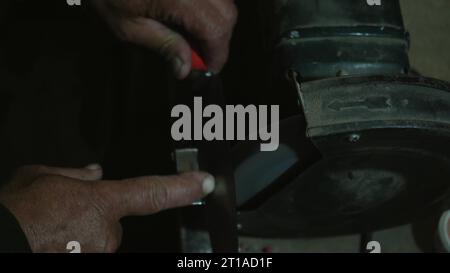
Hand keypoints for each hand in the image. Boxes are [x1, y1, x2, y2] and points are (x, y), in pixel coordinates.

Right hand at [0, 164, 214, 252]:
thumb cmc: (16, 210)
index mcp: (102, 202)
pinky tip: (53, 241)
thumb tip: (95, 172)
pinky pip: (88, 251)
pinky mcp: (90, 263)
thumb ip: (75, 174)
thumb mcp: (42, 176)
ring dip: (82, 235)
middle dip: (97, 217)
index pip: (152, 193)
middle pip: (114, 223)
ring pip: (99, 240)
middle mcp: (106, 233)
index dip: (182, 188)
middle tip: (63, 215)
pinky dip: (74, 246)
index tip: (204, 183)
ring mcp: (98, 254)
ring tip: (52, 230)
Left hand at [92, 0, 237, 78]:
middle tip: (199, 55)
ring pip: (224, 1)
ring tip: (190, 35)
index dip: (217, 55)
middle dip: (219, 40)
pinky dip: (208, 6)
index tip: (208, 69)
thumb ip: (164, 45)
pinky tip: (188, 16)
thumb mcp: (128, 26)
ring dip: (214, 22)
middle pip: (227, 14)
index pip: (215, 30)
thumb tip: (186, 70)